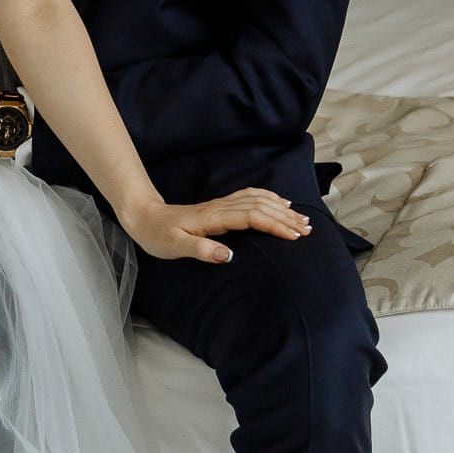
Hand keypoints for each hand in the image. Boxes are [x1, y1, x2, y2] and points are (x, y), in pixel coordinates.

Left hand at [118, 187, 311, 263]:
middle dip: (286, 217)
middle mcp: (222, 208)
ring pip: (259, 200)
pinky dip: (270, 199)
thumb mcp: (176, 247)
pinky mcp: (221, 206)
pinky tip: (280, 204)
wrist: (145, 217)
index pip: (252, 217)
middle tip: (308, 230)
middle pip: (261, 207)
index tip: (294, 236)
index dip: (275, 225)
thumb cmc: (159, 235)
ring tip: (302, 219)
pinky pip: (251, 197)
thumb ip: (202, 250)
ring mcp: (222, 205)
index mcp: (214, 218)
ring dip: (282, 208)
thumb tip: (229, 255)